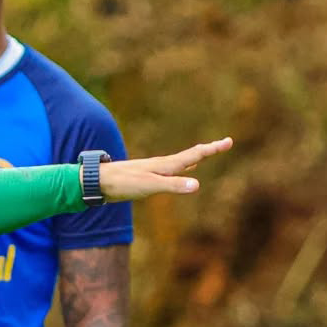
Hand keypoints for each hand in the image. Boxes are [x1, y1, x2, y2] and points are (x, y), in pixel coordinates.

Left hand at [99, 137, 232, 201]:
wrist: (97, 181)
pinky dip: (180, 169)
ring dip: (195, 158)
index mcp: (165, 165)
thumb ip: (173, 185)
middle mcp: (161, 165)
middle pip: (190, 156)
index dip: (212, 150)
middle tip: (225, 143)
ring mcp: (152, 170)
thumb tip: (197, 185)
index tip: (228, 141)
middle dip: (208, 151)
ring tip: (205, 154)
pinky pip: (169, 171)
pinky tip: (178, 172)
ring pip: (179, 163)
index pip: (194, 156)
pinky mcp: (144, 177)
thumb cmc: (123, 183)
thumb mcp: (150, 186)